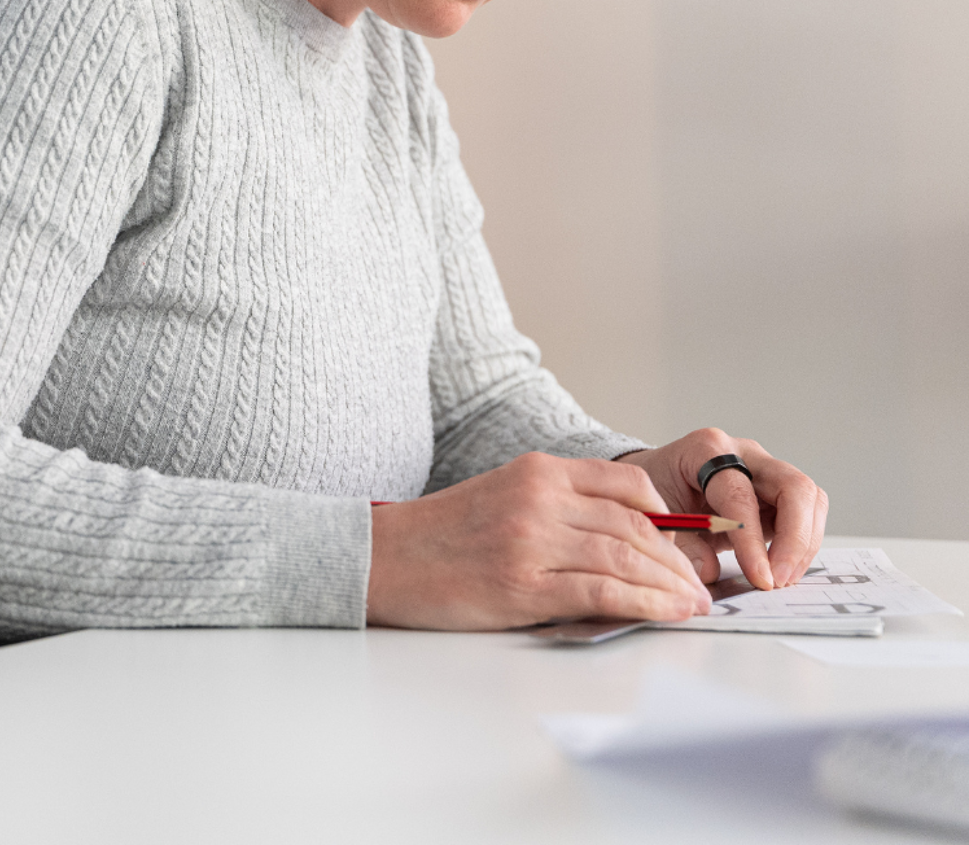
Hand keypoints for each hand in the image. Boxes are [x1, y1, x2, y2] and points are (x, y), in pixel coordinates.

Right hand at [366, 451, 712, 629]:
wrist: (386, 558)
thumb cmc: (441, 534)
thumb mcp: (501, 495)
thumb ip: (556, 506)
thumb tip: (621, 540)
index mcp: (536, 471)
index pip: (624, 484)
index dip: (667, 516)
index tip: (688, 541)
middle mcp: (539, 498)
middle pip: (633, 525)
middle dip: (677, 559)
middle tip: (700, 585)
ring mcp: (532, 540)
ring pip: (626, 558)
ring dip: (669, 585)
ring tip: (692, 605)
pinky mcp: (524, 585)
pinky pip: (602, 592)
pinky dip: (644, 604)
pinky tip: (665, 613)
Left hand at [616, 430, 827, 590]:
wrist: (654, 482)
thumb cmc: (653, 493)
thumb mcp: (654, 516)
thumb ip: (680, 545)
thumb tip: (710, 571)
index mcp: (707, 449)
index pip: (741, 494)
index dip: (752, 539)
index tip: (760, 578)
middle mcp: (743, 453)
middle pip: (795, 487)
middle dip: (796, 539)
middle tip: (779, 581)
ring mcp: (765, 470)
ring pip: (810, 502)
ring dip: (803, 545)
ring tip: (779, 579)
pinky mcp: (776, 493)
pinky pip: (806, 516)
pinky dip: (801, 546)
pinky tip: (781, 569)